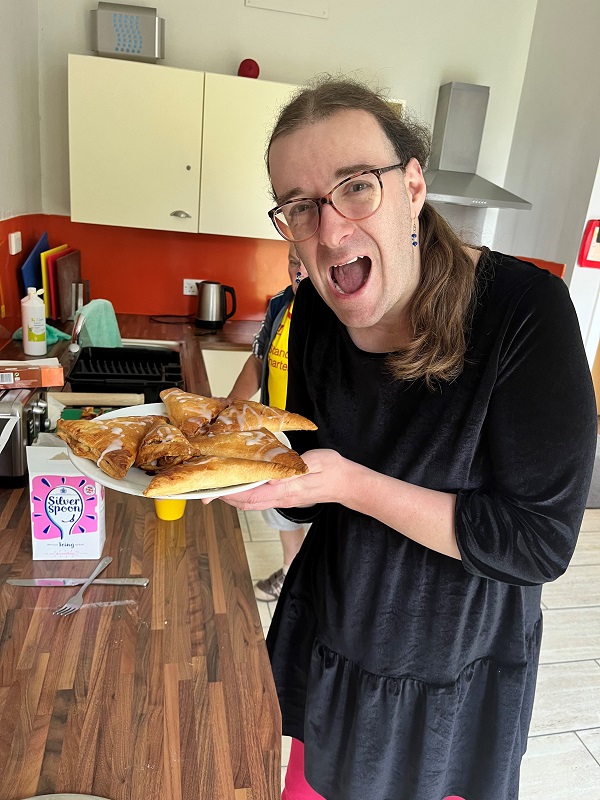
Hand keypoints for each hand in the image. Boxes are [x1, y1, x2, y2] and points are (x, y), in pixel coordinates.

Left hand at [208, 449, 348, 509]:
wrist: (348, 484)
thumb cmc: (334, 469)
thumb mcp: (318, 462)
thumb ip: (296, 469)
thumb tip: (272, 478)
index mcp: (287, 490)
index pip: (252, 496)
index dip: (231, 495)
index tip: (214, 490)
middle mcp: (282, 498)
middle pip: (247, 504)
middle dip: (226, 498)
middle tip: (208, 491)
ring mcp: (283, 500)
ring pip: (252, 504)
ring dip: (234, 498)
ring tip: (219, 487)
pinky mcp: (286, 497)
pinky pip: (260, 500)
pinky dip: (246, 495)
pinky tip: (241, 486)